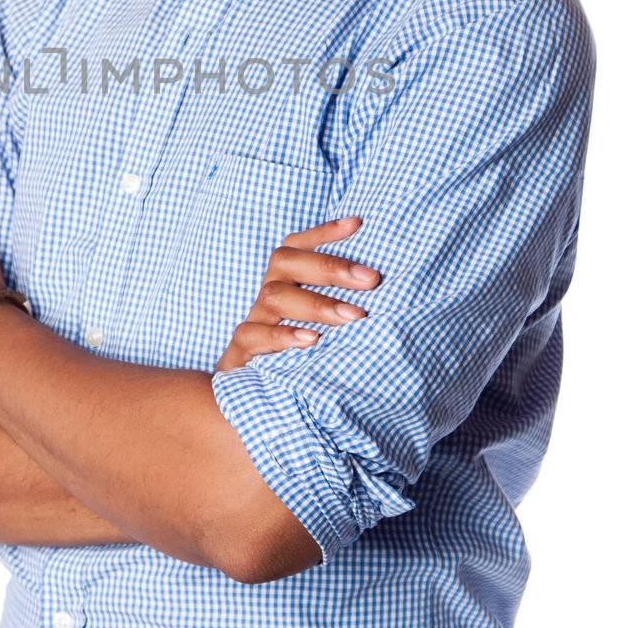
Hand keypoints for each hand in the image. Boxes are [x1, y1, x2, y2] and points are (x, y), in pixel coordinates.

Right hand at [214, 216, 379, 371]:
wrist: (260, 403)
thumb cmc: (303, 360)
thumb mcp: (325, 329)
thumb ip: (347, 308)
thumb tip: (387, 290)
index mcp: (285, 284)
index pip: (297, 246)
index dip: (324, 232)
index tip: (358, 224)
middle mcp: (267, 296)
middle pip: (286, 262)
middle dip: (330, 267)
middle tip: (372, 279)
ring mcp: (253, 321)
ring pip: (274, 296)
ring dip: (317, 304)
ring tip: (354, 316)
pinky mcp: (240, 352)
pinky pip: (253, 334)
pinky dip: (283, 335)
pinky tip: (313, 340)